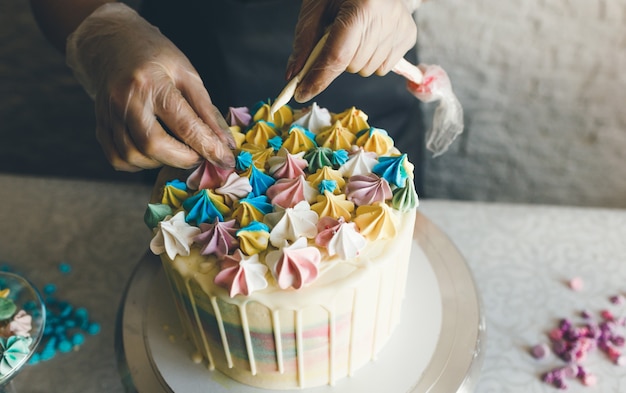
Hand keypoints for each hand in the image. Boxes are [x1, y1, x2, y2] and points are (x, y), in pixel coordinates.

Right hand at [66, 3, 234, 171]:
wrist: (111, 43)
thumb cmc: (155, 56)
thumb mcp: (188, 75)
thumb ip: (207, 111)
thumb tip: (225, 143)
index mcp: (152, 83)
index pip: (184, 125)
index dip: (208, 147)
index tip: (225, 160)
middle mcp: (126, 100)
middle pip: (153, 145)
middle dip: (183, 159)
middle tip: (198, 155)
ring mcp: (109, 114)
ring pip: (132, 156)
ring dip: (160, 163)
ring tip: (177, 151)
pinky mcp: (100, 125)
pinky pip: (117, 158)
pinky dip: (138, 164)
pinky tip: (153, 153)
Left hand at [286, 0, 417, 102]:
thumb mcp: (316, 8)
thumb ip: (304, 42)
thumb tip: (294, 77)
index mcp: (362, 5)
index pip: (338, 54)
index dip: (318, 78)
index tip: (302, 94)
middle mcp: (386, 16)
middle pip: (352, 65)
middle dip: (338, 59)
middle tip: (336, 37)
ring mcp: (401, 27)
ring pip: (367, 70)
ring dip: (355, 60)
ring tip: (355, 33)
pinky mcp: (409, 35)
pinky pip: (383, 68)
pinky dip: (371, 59)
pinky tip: (369, 37)